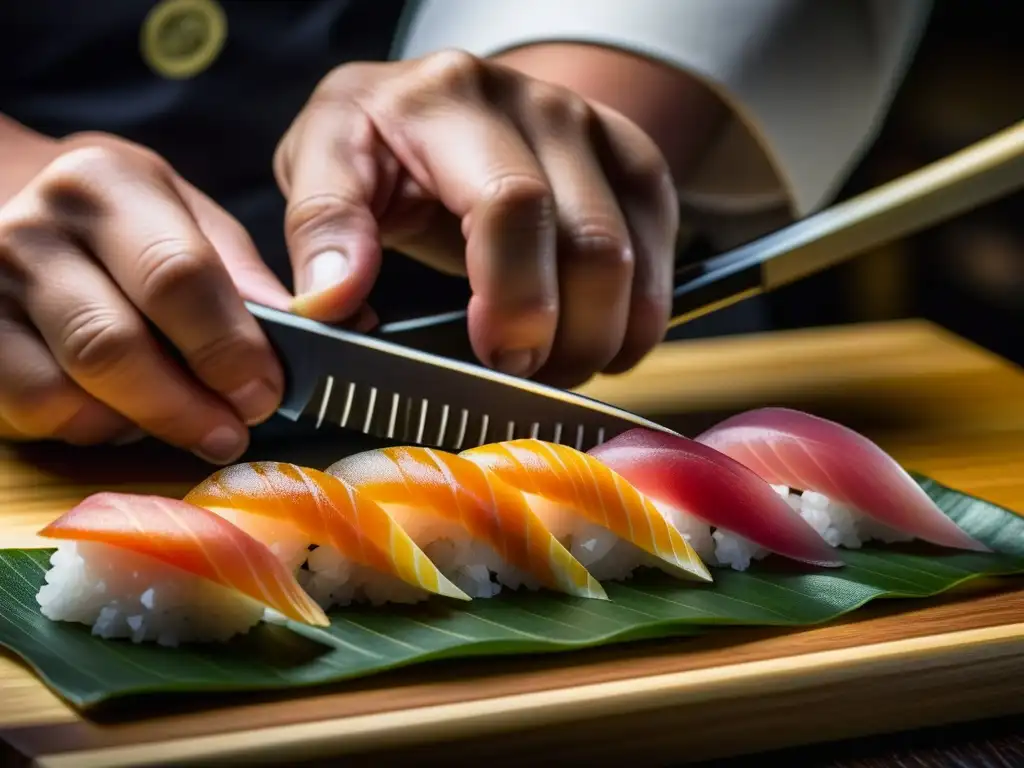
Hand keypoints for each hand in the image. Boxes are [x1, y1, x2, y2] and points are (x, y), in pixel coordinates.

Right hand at [0, 133, 291, 461]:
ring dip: (142, 423)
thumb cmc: (118, 223)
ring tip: (186, 423)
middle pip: (116, 345)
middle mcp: (35, 227)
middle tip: (232, 431)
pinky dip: (91, 427)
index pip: (177, 276)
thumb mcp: (185, 219)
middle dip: (188, 404)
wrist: (4, 199)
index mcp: (108, 184)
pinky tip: (123, 416)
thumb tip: (327, 328)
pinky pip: (35, 410)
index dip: (228, 347)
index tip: (266, 392)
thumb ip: (244, 276)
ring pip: (70, 390)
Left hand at [276, 50, 678, 387]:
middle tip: (518, 373)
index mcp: (447, 100)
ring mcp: (595, 128)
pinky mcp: (634, 161)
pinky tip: (595, 340)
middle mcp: (536, 103)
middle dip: (562, 337)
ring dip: (599, 337)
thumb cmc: (377, 144)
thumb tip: (330, 302)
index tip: (496, 357)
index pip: (512, 203)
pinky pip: (663, 253)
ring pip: (632, 258)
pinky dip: (637, 319)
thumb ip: (320, 225)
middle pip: (590, 243)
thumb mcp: (322, 166)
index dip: (515, 297)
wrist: (439, 104)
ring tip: (550, 366)